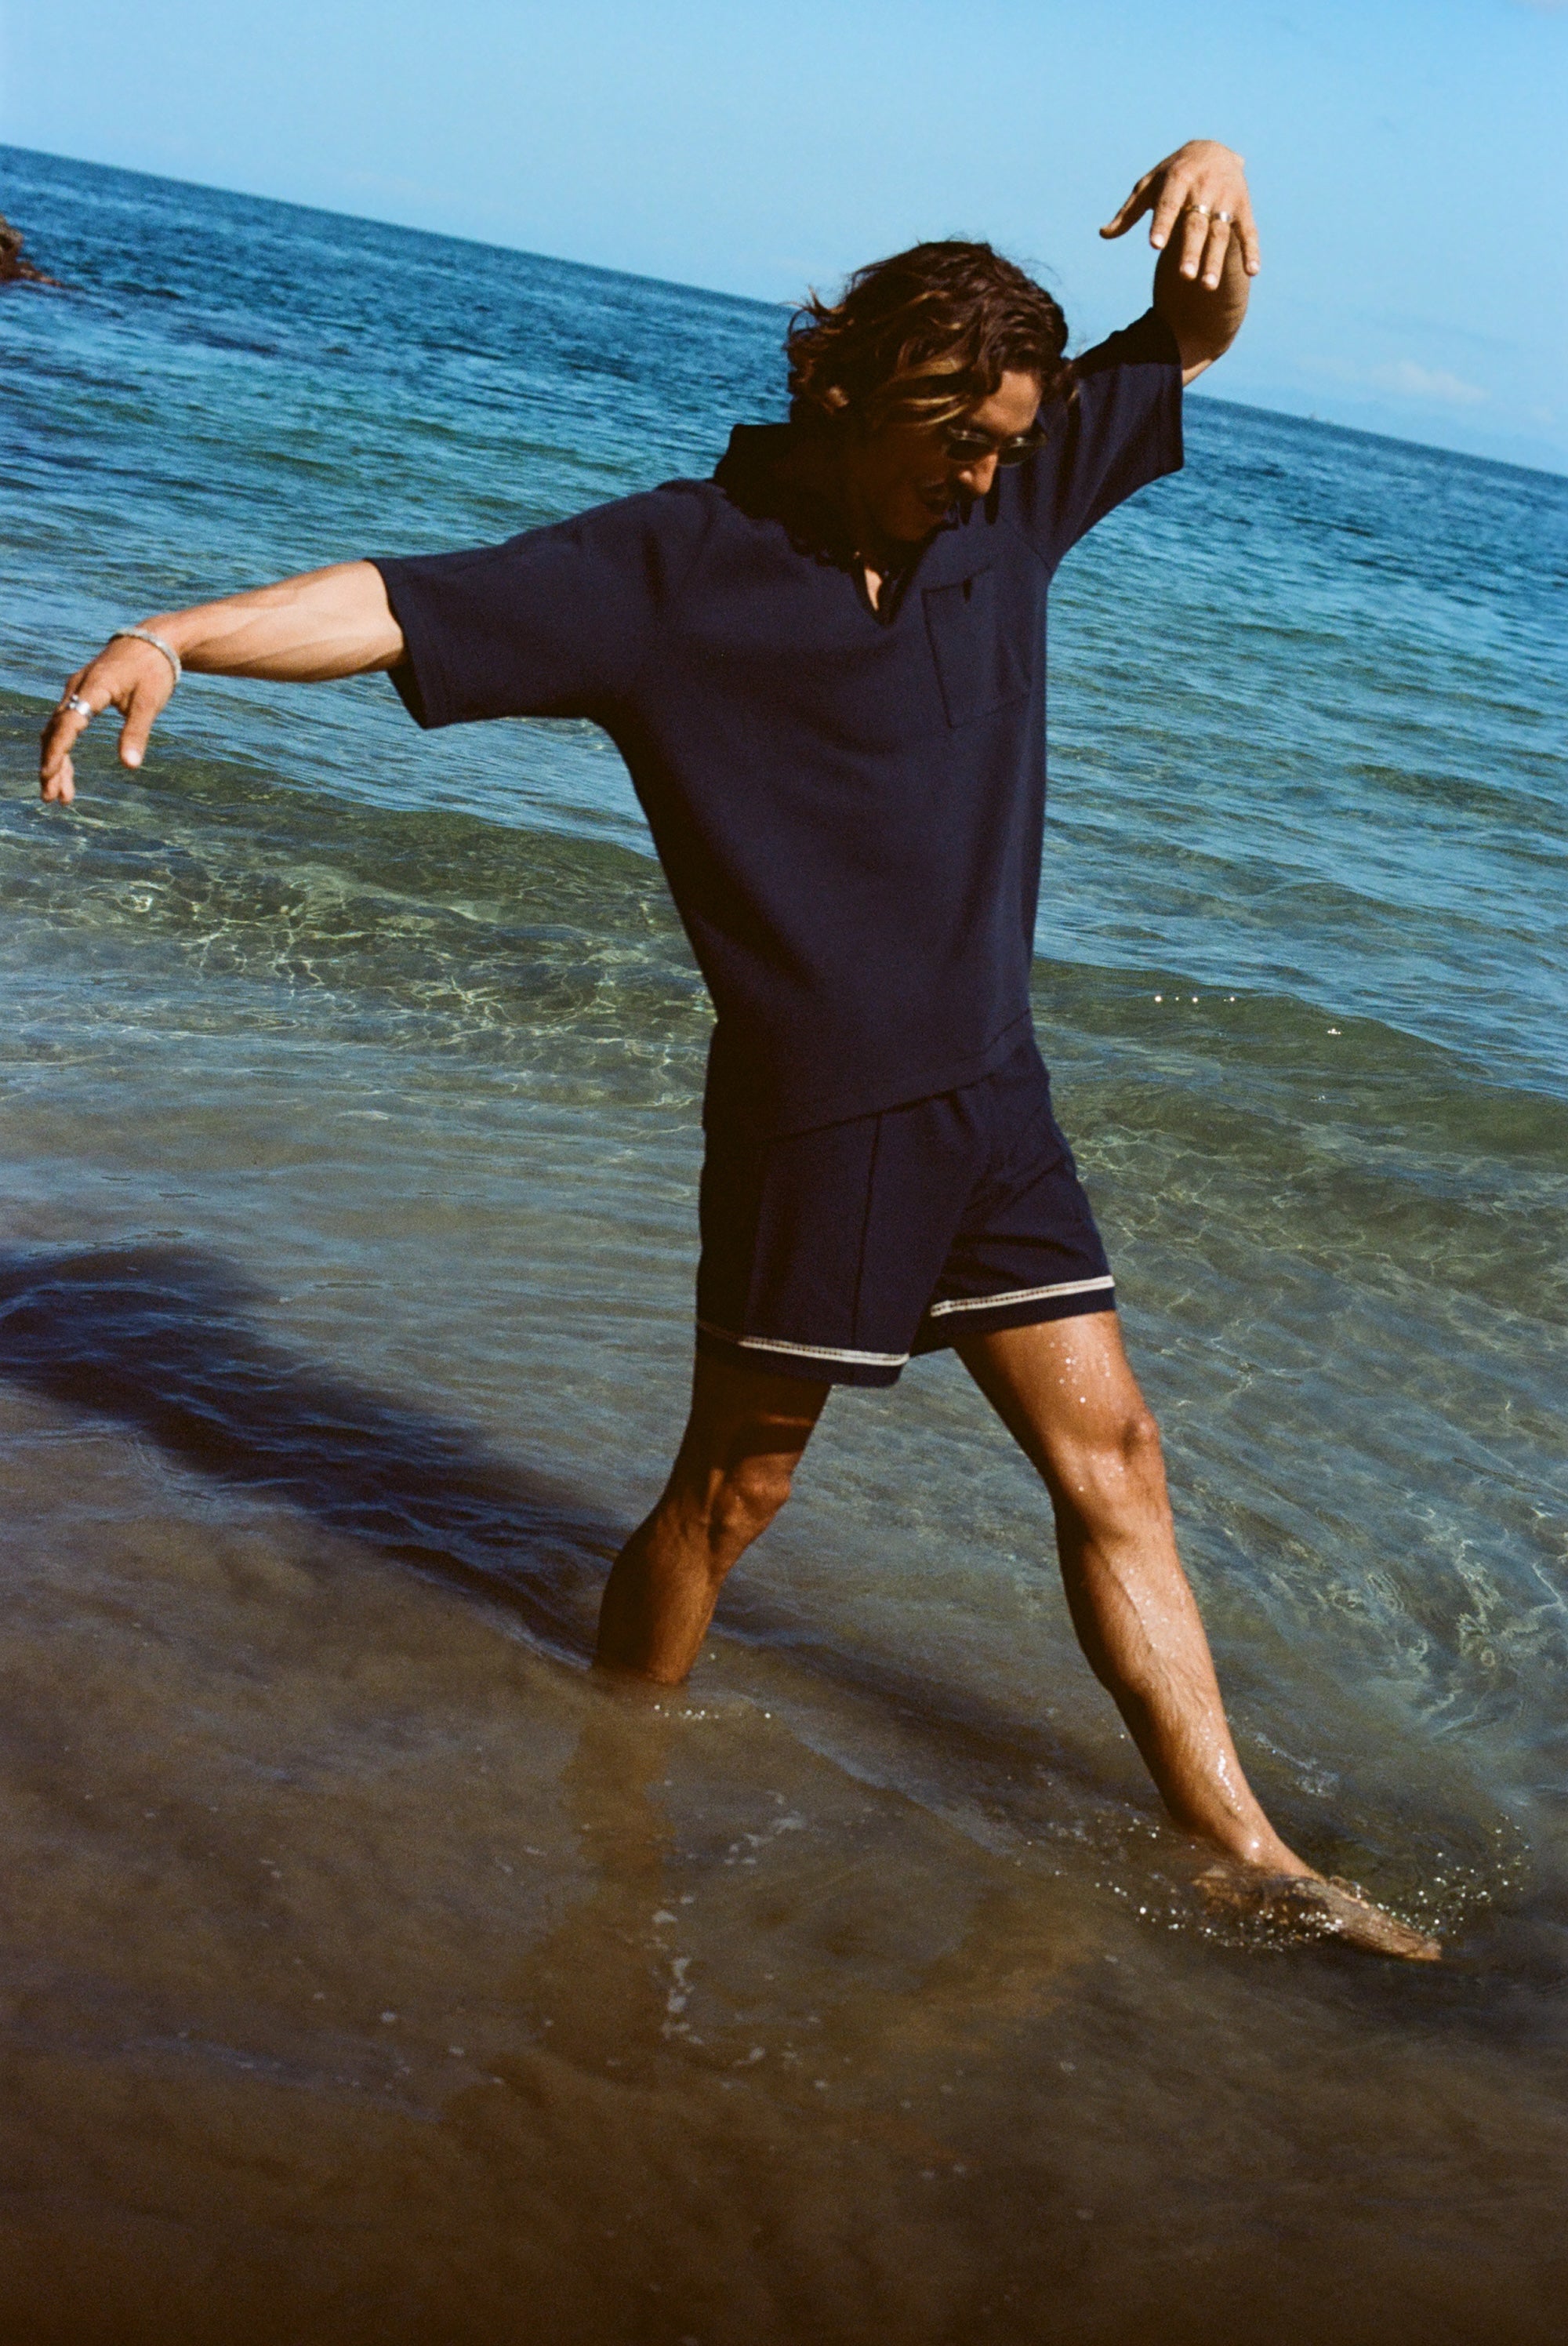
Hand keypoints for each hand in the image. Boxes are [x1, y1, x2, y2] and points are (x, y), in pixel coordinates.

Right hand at [39, 635, 176, 804]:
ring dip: (56, 763)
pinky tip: (67, 772)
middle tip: (52, 799)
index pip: (67, 723)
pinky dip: (64, 749)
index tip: (49, 776)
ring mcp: (76, 691)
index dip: (57, 752)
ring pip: (57, 731)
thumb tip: (130, 765)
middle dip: (52, 766)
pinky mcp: (81, 695)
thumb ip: (137, 732)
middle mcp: (77, 688)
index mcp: (92, 687)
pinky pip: (65, 725)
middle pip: (56, 731)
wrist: (154, 642)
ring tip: (61, 796)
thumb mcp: (149, 702)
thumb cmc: (154, 671)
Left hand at [1101, 139, 1258, 290]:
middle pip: (1196, 225)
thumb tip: (1104, 234)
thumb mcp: (1149, 186)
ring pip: (1220, 233)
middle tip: (1184, 276)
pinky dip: (1252, 251)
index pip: (1169, 205)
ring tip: (1208, 286)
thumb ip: (1129, 213)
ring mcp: (1226, 200)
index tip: (1154, 246)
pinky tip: (1252, 271)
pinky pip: (1249, 232)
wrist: (1213, 149)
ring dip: (1215, 260)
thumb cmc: (1172, 174)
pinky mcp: (1243, 208)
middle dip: (1191, 250)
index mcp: (1177, 179)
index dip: (1162, 224)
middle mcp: (1204, 189)